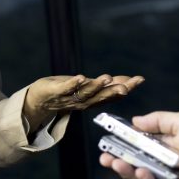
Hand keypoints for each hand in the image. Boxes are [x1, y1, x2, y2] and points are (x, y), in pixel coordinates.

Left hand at [24, 74, 143, 128]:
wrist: (39, 100)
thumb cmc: (67, 92)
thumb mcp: (90, 88)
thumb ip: (109, 85)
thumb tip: (131, 80)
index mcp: (93, 101)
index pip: (112, 95)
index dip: (126, 88)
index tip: (139, 80)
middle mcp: (83, 101)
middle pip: (100, 97)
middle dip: (113, 92)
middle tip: (126, 87)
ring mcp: (69, 97)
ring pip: (85, 93)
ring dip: (96, 86)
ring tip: (106, 77)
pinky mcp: (55, 91)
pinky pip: (65, 88)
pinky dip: (73, 84)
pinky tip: (81, 77)